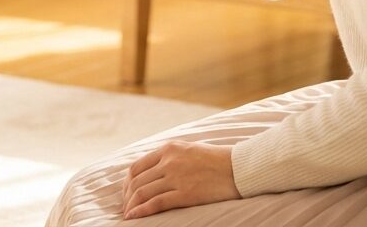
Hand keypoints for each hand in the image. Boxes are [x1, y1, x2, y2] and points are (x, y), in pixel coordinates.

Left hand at [120, 141, 240, 219]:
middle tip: (126, 207)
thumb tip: (154, 172)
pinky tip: (134, 217)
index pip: (137, 166)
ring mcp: (176, 177)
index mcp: (169, 149)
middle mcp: (169, 161)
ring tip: (128, 215)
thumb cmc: (218, 161)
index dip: (127, 183)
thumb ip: (171, 157)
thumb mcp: (190, 150)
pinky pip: (156, 203)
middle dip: (127, 197)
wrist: (240, 167)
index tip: (127, 193)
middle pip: (137, 181)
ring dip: (131, 206)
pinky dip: (141, 211)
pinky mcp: (185, 193)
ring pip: (143, 192)